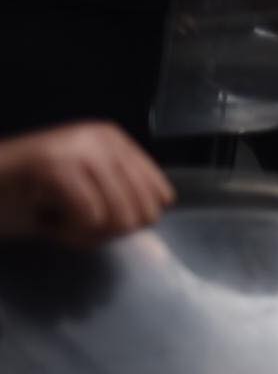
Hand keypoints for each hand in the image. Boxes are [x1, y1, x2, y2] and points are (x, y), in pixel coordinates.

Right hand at [0, 122, 173, 246]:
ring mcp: (81, 148)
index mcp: (116, 141)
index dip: (130, 222)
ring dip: (87, 235)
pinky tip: (47, 221)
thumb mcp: (84, 195)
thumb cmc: (21, 196)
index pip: (160, 194)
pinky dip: (69, 233)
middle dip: (109, 232)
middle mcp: (104, 138)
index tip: (97, 222)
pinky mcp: (56, 165)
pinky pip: (90, 218)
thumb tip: (152, 219)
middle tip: (72, 225)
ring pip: (119, 216)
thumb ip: (120, 203)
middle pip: (143, 210)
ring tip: (56, 221)